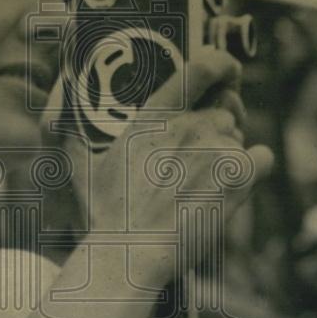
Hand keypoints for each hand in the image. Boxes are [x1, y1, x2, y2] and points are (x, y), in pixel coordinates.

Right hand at [70, 46, 273, 238]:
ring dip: (227, 153)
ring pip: (239, 136)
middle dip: (217, 125)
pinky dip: (254, 169)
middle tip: (194, 158)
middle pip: (223, 108)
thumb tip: (53, 107)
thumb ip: (68, 130)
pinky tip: (230, 188)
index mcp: (154, 115)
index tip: (226, 70)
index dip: (221, 63)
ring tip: (198, 185)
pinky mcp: (239, 177)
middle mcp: (189, 124)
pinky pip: (263, 157)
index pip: (200, 67)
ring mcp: (217, 149)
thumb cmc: (104, 214)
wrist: (131, 254)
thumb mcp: (81, 164)